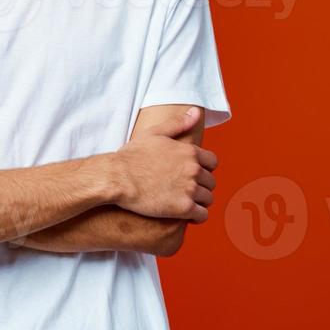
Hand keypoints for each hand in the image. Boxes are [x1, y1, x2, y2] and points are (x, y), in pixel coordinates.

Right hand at [114, 106, 217, 221]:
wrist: (117, 178)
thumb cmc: (131, 157)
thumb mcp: (154, 133)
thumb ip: (178, 124)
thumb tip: (196, 112)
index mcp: (190, 152)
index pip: (212, 162)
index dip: (204, 170)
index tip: (194, 176)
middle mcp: (194, 169)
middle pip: (211, 182)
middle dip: (201, 187)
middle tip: (187, 192)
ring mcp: (190, 189)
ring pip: (208, 199)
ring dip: (200, 202)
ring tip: (186, 204)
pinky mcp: (183, 208)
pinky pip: (202, 215)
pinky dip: (196, 216)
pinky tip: (186, 216)